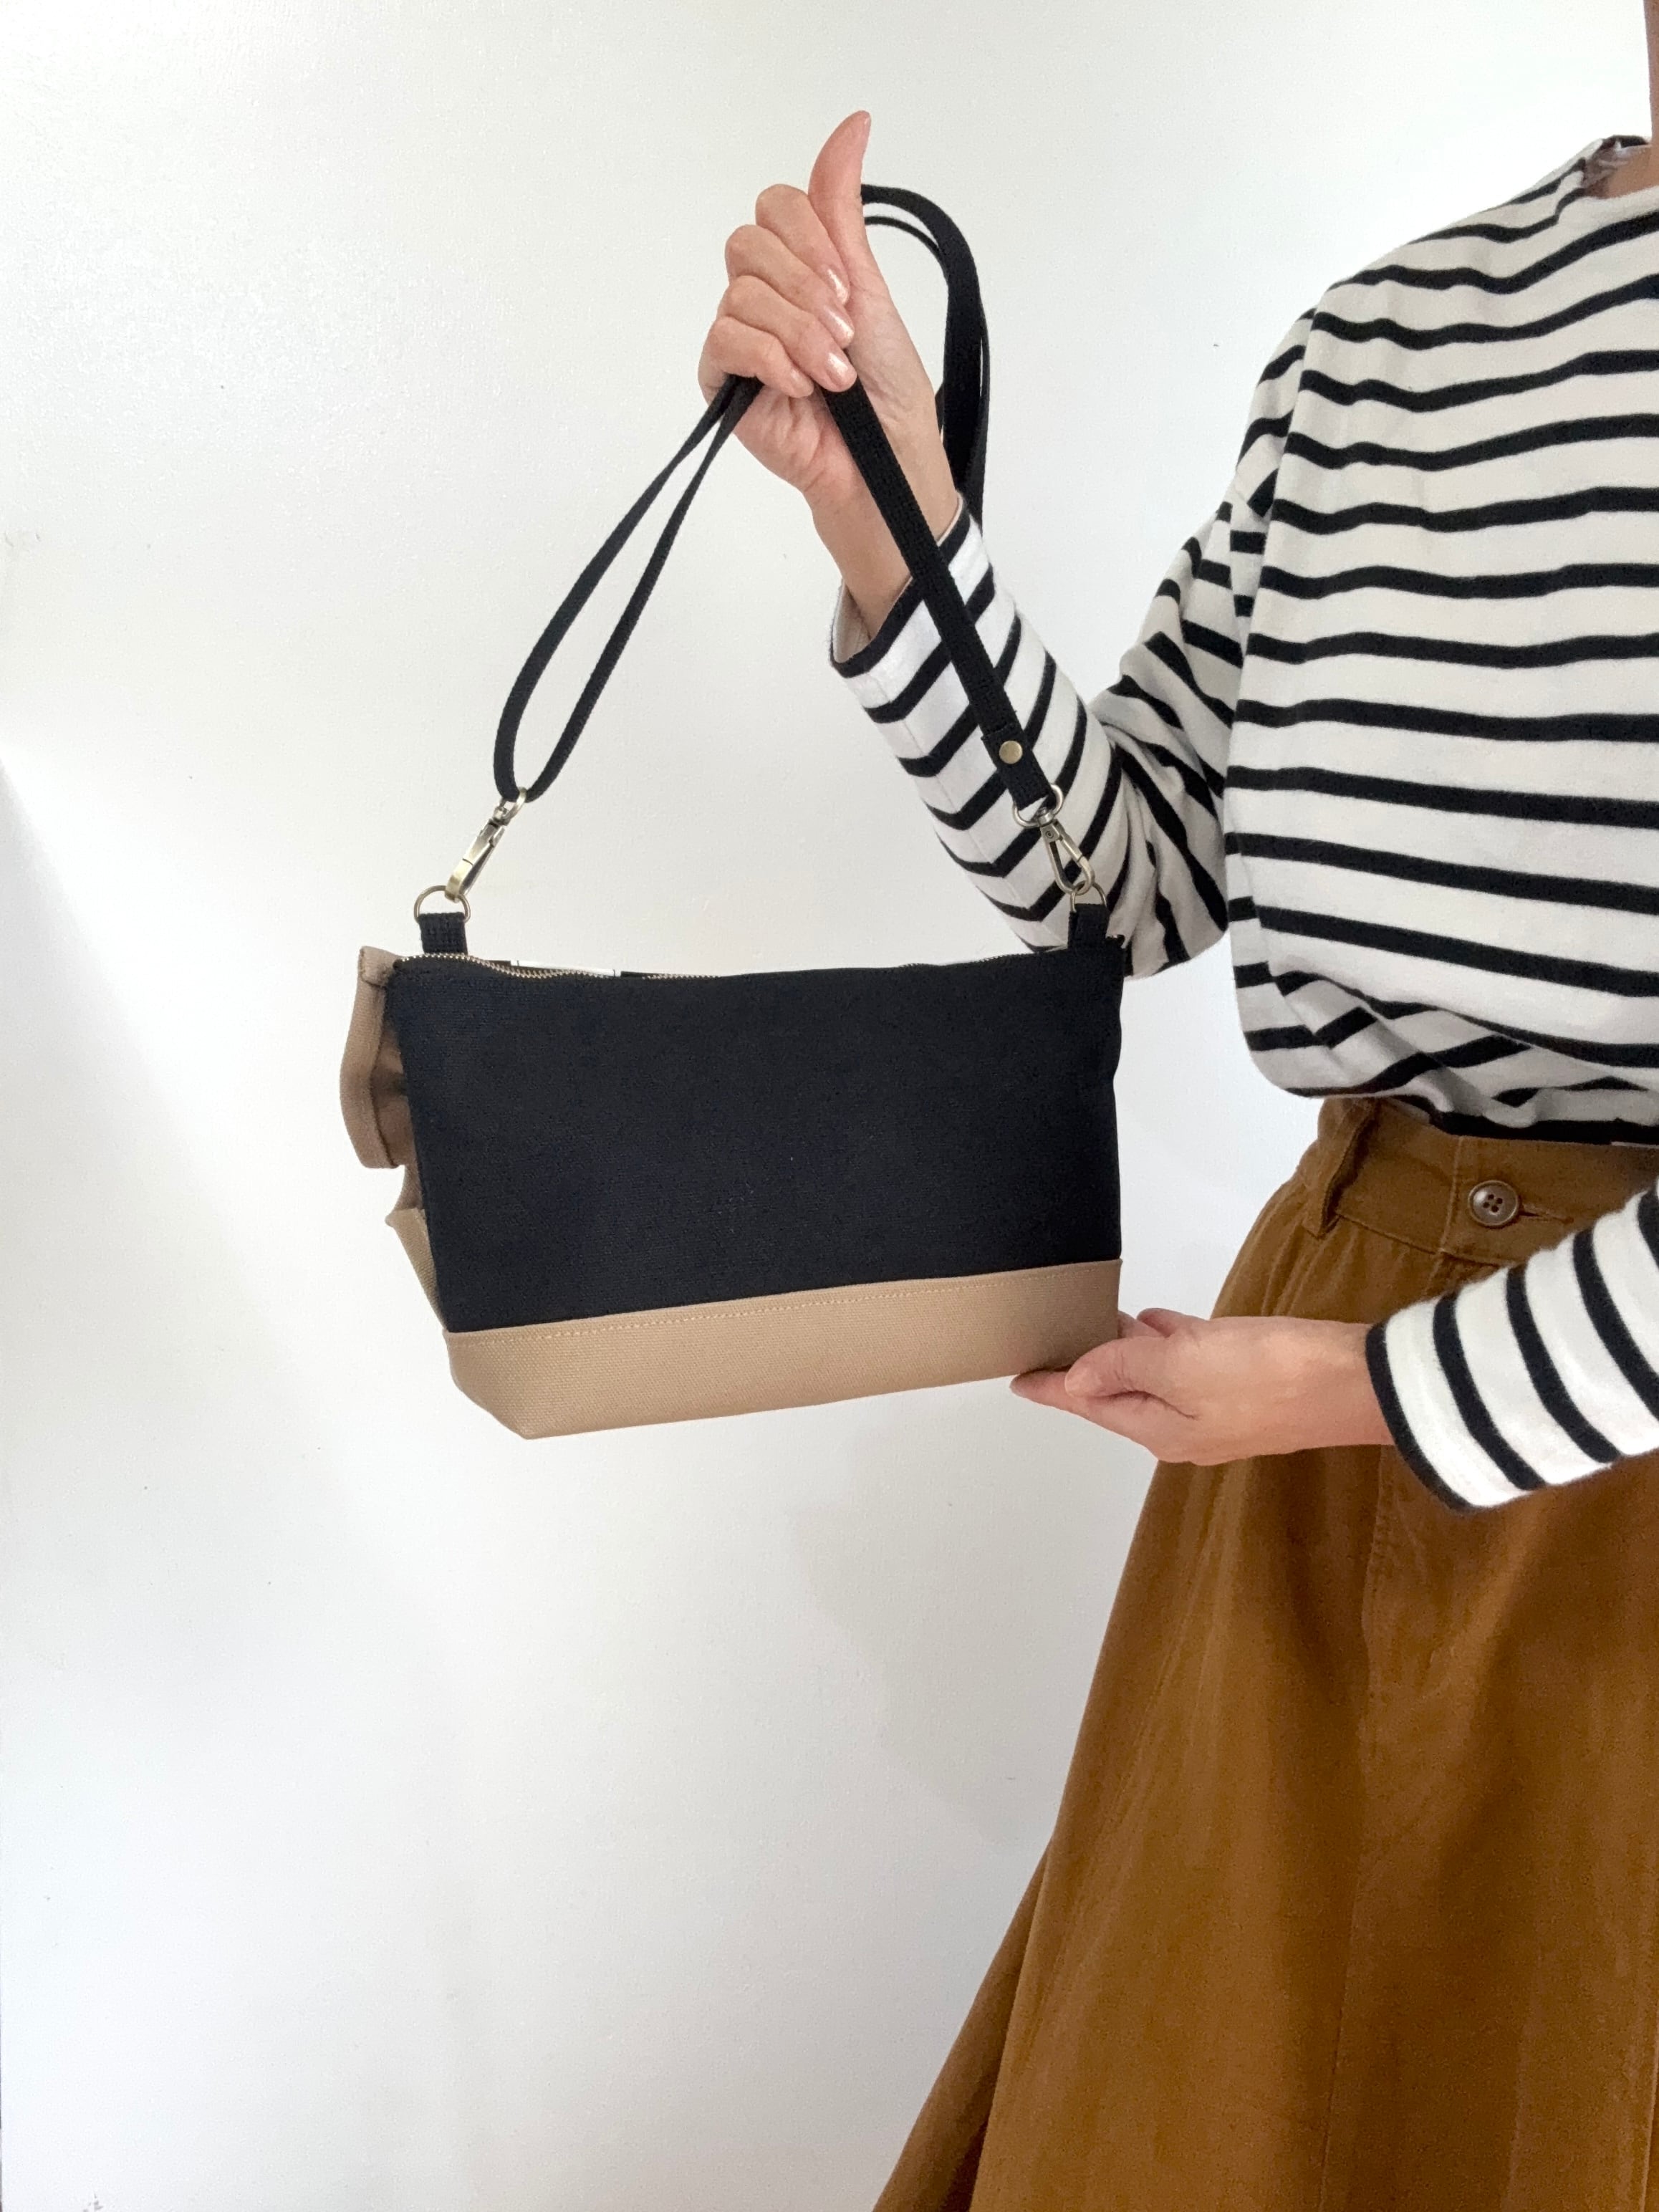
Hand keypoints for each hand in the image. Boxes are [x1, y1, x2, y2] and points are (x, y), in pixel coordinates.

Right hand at [697, 111, 959, 623]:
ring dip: (797, 331)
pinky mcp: (722, 383)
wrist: (885, 466)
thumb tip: (851, 125)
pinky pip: (723, 341)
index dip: (808, 237)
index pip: (777, 207)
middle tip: (843, 333)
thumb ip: (843, 213)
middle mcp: (765, 297)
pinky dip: (769, 359)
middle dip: (804, 286)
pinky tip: (799, 387)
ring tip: (832, 374)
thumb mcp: (871, 291)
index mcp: (802, 268)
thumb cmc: (887, 393)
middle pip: (750, 242)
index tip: (845, 282)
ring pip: (740, 293)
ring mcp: (741, 340)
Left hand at [1011, 1308, 1393, 1464]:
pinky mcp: (1249, 1383)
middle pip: (1120, 1391)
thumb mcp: (1182, 1366)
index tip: (1018, 1379)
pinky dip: (1169, 1344)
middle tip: (1053, 1336)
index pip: (1089, 1404)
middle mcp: (1184, 1427)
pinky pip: (1192, 1364)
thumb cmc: (1267, 1373)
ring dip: (1127, 1351)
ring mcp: (1219, 1408)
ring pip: (1157, 1376)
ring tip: (1098, 1321)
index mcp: (1160, 1429)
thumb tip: (1076, 1383)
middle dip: (1088, 1367)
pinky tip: (1158, 1322)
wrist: (1357, 1382)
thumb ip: (1124, 1367)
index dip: (1053, 1388)